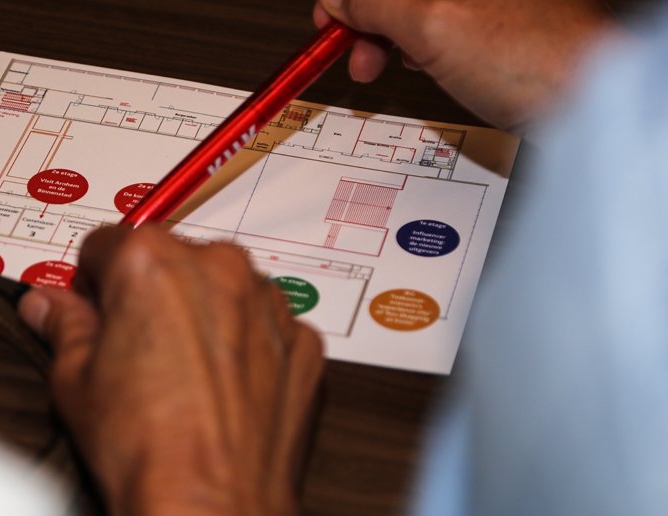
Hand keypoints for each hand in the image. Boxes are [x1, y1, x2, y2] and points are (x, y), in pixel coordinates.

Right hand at [19, 226, 322, 515]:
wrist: (211, 508)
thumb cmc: (144, 449)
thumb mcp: (74, 381)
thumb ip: (63, 326)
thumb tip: (47, 306)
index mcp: (151, 261)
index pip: (106, 245)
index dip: (93, 284)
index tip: (93, 312)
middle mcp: (217, 268)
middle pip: (170, 261)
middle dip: (151, 297)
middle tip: (135, 353)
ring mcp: (267, 304)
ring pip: (222, 292)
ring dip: (202, 319)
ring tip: (181, 381)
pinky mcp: (302, 343)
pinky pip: (265, 329)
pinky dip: (247, 350)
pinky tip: (222, 394)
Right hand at [314, 0, 614, 129]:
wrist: (590, 102)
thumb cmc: (534, 60)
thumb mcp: (430, 23)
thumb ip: (375, 3)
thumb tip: (339, 1)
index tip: (329, 23)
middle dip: (366, 18)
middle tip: (356, 54)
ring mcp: (484, 4)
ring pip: (414, 9)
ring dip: (388, 34)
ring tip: (382, 66)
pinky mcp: (494, 25)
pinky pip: (438, 24)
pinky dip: (418, 43)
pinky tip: (418, 63)